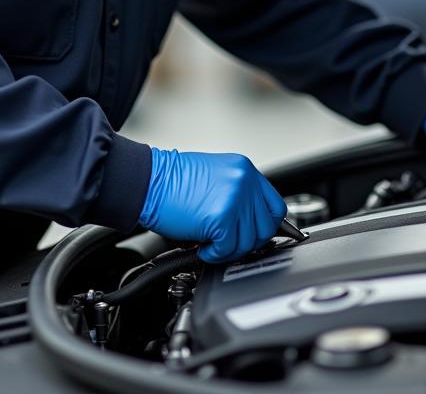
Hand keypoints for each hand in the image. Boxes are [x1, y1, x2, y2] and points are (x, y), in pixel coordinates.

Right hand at [139, 148, 287, 262]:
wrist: (150, 181)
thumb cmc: (174, 182)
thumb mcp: (216, 179)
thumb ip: (239, 195)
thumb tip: (251, 222)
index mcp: (244, 170)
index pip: (275, 206)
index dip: (266, 226)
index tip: (254, 235)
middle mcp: (244, 182)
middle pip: (266, 228)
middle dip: (247, 242)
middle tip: (226, 242)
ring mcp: (235, 199)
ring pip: (248, 242)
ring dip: (228, 249)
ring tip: (210, 242)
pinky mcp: (222, 217)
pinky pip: (228, 249)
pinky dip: (215, 254)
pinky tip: (202, 246)